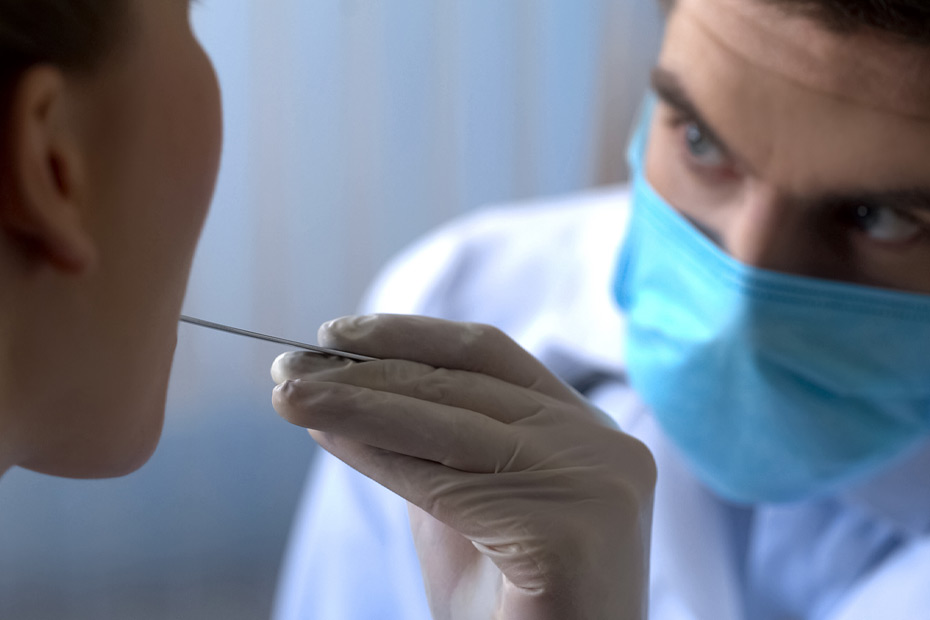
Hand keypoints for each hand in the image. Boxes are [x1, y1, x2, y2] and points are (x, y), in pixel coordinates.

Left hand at [271, 314, 655, 619]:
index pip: (492, 355)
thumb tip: (338, 388)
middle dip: (367, 370)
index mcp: (586, 432)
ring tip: (288, 393)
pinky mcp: (565, 533)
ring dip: (354, 401)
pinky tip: (326, 433)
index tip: (336, 335)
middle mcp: (604, 447)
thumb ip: (426, 445)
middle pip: (462, 382)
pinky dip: (374, 451)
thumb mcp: (463, 507)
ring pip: (446, 420)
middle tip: (288, 366)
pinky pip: (443, 481)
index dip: (411, 335)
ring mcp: (595, 486)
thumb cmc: (508, 608)